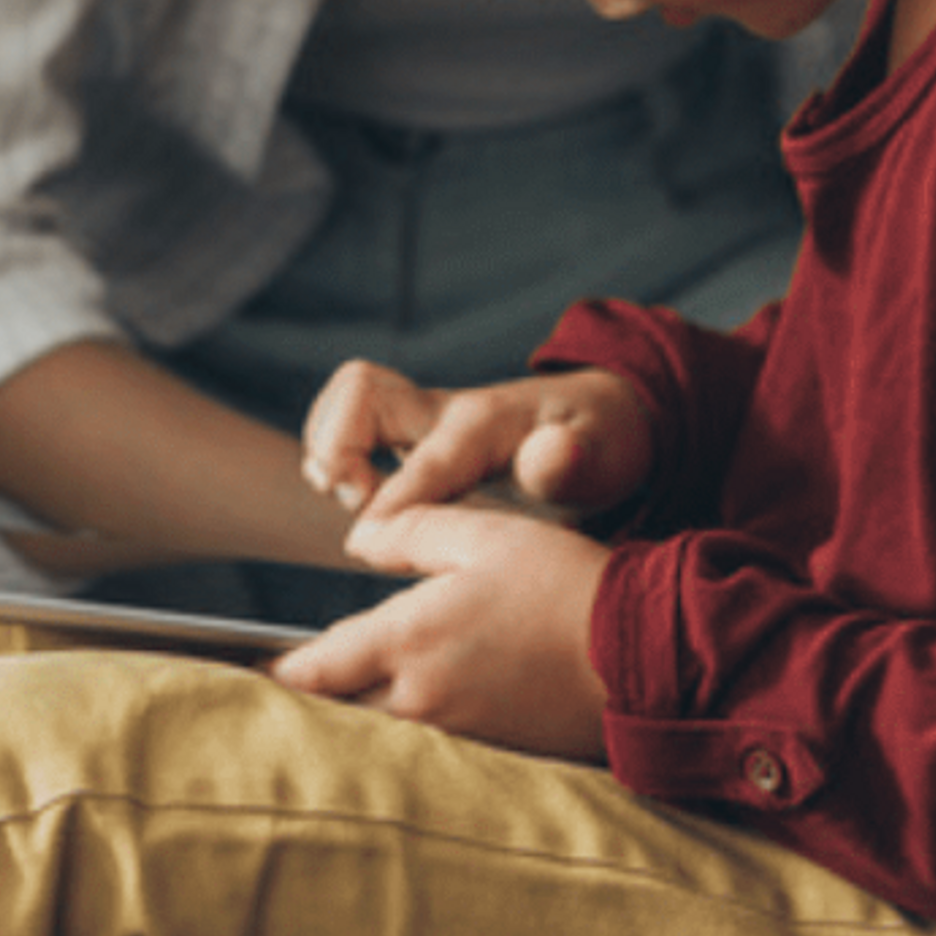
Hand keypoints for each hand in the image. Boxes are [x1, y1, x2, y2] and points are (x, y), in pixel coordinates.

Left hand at [268, 500, 612, 758]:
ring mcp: (457, 736)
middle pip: (338, 712)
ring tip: (336, 701)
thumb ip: (411, 529)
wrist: (648, 657)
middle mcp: (422, 699)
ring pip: (380, 735)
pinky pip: (427, 749)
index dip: (276, 672)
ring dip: (358, 719)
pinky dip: (406, 734)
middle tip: (285, 687)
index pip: (314, 670)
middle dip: (313, 701)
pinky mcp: (492, 755)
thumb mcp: (485, 533)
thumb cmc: (567, 587)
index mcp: (409, 640)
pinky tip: (408, 713)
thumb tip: (360, 541)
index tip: (250, 671)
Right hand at [302, 361, 652, 529]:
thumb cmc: (600, 442)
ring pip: (347, 399)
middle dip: (338, 447)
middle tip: (359, 501)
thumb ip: (573, 460)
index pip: (426, 458)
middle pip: (361, 390)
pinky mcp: (409, 432)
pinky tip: (359, 495)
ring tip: (355, 498)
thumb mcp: (606, 454)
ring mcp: (422, 417)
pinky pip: (346, 420)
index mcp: (486, 422)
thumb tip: (546, 457)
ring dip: (329, 448)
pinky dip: (334, 452)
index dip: (390, 504)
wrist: (597, 417)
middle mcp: (444, 409)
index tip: (366, 545)